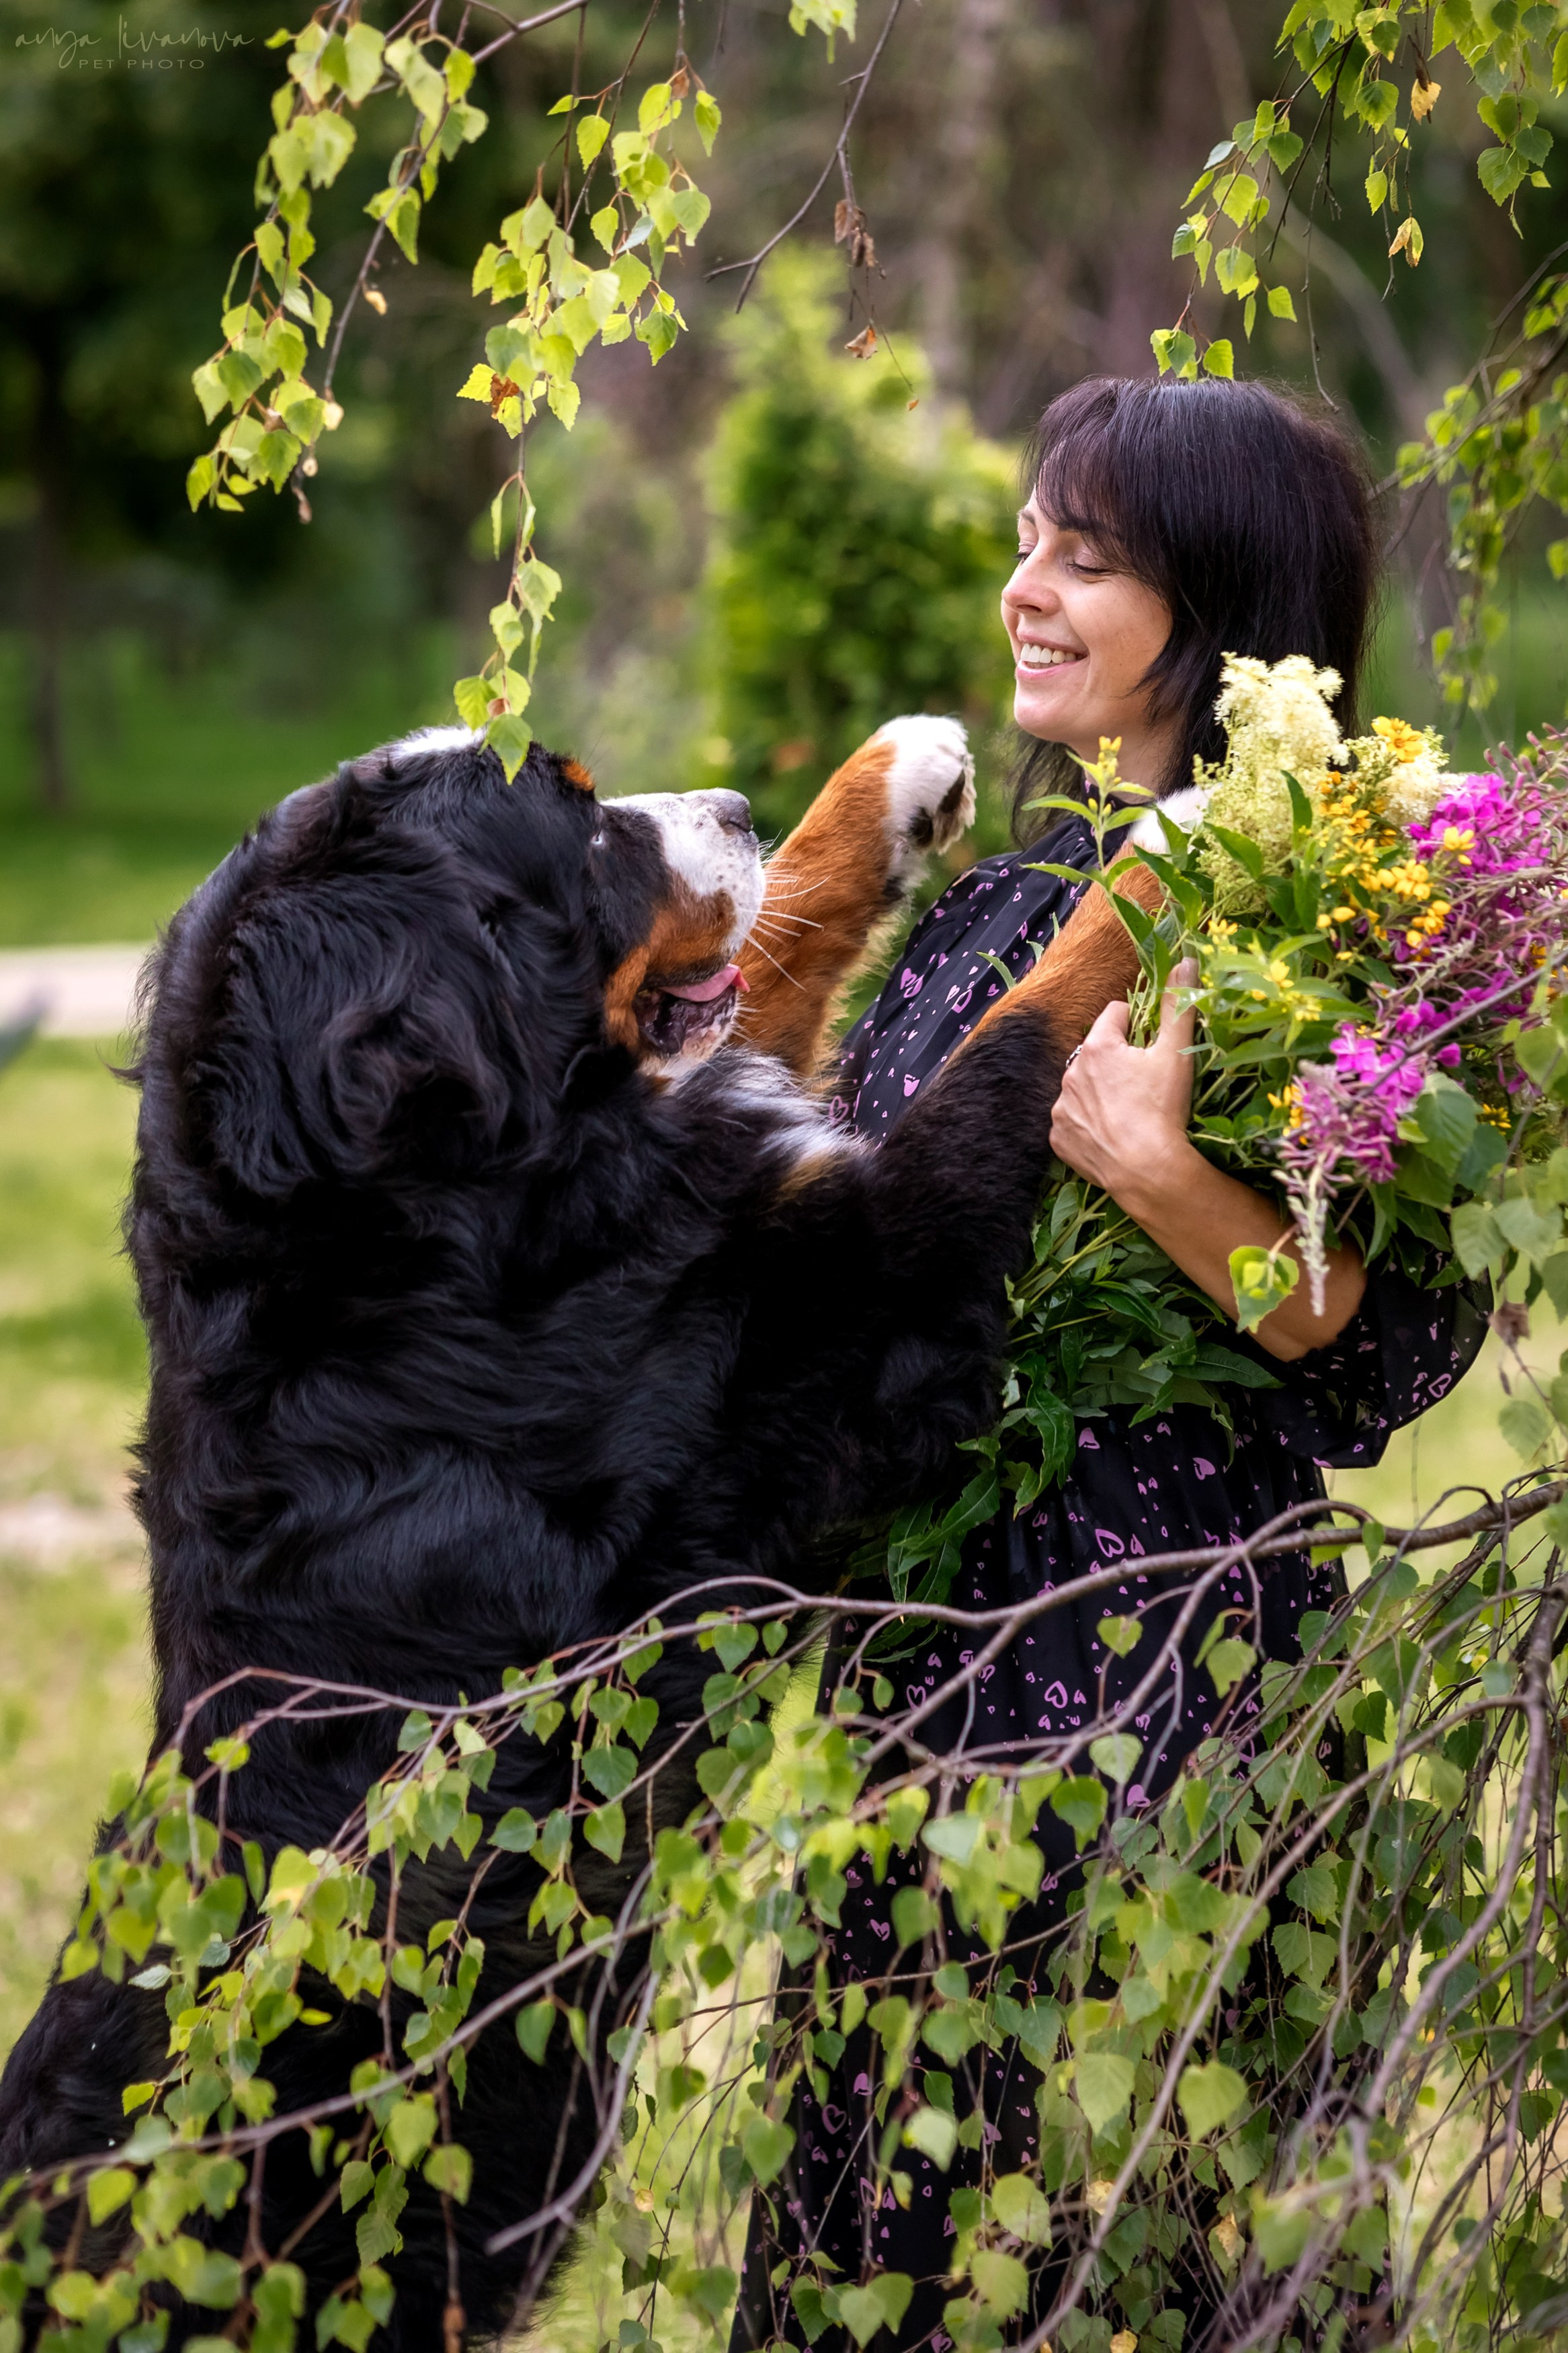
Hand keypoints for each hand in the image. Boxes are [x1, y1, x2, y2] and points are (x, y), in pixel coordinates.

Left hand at [1047, 954, 1365, 1358]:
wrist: (1145, 1169)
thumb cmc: (1162, 1107)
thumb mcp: (1175, 1053)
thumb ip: (1179, 1005)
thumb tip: (1185, 960)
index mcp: (1097, 1046)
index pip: (1114, 1014)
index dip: (1136, 1021)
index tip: (1151, 1038)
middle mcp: (1069, 1072)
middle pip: (1096, 1054)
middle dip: (1117, 1060)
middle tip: (1145, 1081)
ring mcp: (1061, 1108)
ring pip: (1082, 1089)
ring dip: (1100, 1093)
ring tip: (1129, 1112)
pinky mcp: (1058, 1140)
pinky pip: (1073, 1124)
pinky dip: (1089, 1126)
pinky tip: (1112, 1135)